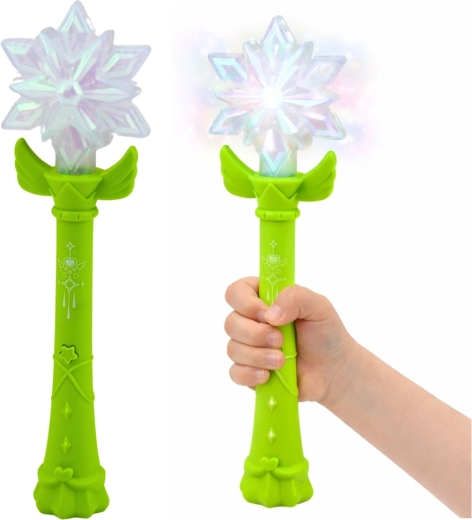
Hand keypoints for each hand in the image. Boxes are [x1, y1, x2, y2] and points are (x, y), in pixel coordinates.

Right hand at [224, 276, 356, 403]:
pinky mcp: (250, 371)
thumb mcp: (319, 307)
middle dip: (254, 334)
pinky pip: (235, 373)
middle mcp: (251, 321)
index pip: (236, 292)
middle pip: (230, 323)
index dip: (245, 303)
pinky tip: (267, 375)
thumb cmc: (326, 334)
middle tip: (280, 340)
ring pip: (232, 349)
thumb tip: (270, 314)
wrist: (334, 371)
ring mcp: (249, 347)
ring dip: (257, 356)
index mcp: (264, 298)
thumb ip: (295, 297)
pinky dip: (249, 374)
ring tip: (281, 361)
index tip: (265, 314)